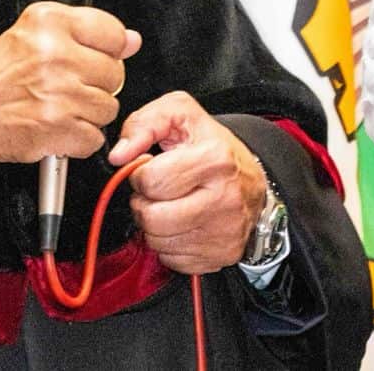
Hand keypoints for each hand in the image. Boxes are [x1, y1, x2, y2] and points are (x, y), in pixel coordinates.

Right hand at [0, 1, 141, 173]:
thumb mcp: (35, 31)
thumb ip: (86, 30)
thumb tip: (131, 39)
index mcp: (50, 23)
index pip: (113, 33)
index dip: (109, 49)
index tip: (96, 56)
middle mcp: (56, 55)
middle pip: (114, 73)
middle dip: (96, 84)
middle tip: (68, 85)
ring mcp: (59, 92)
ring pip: (108, 107)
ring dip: (88, 113)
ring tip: (60, 106)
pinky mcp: (58, 127)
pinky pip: (94, 137)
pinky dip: (78, 139)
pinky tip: (58, 126)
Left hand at [108, 91, 267, 274]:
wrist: (254, 182)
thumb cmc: (214, 147)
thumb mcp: (181, 114)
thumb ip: (143, 124)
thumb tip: (119, 156)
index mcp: (215, 159)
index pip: (151, 181)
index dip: (141, 174)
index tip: (153, 169)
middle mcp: (224, 198)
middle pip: (152, 217)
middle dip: (144, 203)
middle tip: (158, 192)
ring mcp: (225, 231)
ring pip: (158, 242)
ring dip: (154, 226)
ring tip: (170, 206)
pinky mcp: (222, 255)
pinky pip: (173, 260)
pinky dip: (170, 244)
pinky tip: (183, 224)